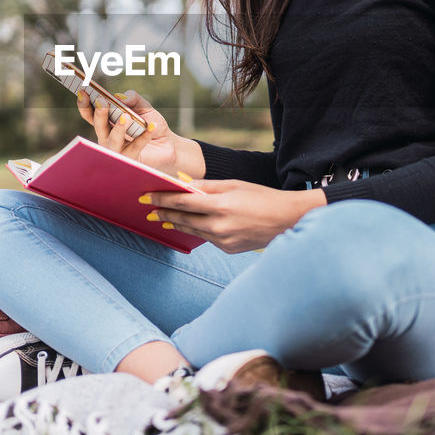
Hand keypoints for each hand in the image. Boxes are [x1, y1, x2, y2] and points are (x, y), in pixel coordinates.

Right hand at [77, 89, 179, 173]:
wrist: (167, 143)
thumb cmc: (149, 122)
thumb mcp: (143, 105)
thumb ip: (132, 98)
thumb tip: (120, 97)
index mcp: (106, 122)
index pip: (90, 114)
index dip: (85, 104)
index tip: (83, 91)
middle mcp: (108, 137)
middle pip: (99, 126)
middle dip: (99, 114)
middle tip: (102, 102)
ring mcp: (118, 150)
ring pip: (112, 141)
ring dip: (118, 128)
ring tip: (126, 117)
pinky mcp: (131, 159)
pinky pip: (135, 147)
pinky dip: (143, 137)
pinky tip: (152, 127)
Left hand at [142, 180, 327, 253]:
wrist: (287, 220)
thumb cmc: (261, 197)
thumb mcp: (234, 185)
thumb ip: (207, 186)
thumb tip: (183, 185)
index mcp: (220, 205)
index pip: (182, 202)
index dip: (162, 199)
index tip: (147, 197)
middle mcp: (219, 225)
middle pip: (183, 219)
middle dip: (165, 213)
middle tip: (149, 210)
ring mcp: (223, 240)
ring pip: (193, 231)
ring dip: (178, 223)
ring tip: (165, 218)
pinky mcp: (228, 249)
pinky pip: (208, 238)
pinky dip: (202, 230)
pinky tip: (196, 225)